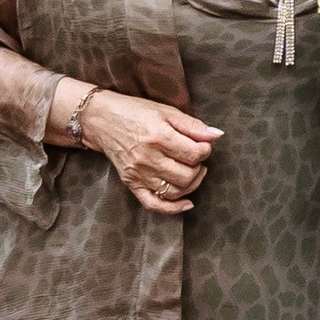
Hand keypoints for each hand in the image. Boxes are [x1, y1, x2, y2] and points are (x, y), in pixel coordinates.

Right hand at [82, 90, 222, 216]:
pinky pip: (154, 204)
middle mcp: (147, 158)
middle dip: (199, 167)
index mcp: (158, 137)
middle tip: (196, 158)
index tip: (203, 144)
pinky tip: (186, 203)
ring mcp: (138, 174)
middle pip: (187, 176)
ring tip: (191, 170)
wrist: (101, 120)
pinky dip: (173, 208)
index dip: (206, 150)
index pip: (194, 154)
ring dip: (191, 184)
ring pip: (175, 191)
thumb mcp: (166, 112)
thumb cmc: (136, 112)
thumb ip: (193, 125)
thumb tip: (217, 136)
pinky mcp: (131, 183)